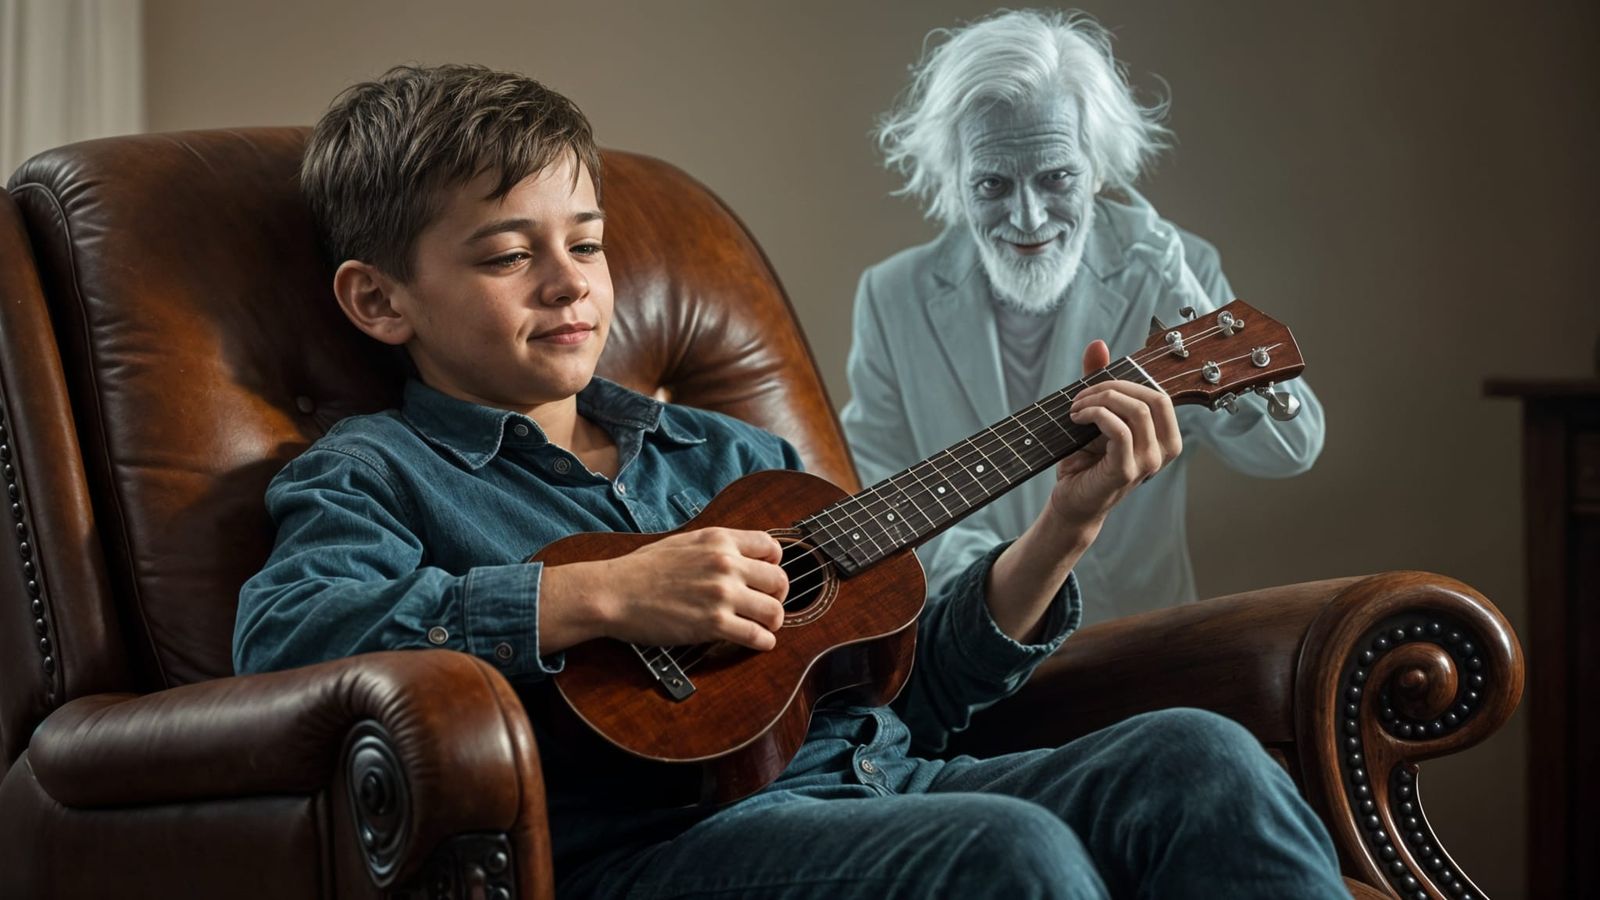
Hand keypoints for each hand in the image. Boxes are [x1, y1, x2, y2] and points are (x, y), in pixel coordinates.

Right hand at [584, 527, 788, 650]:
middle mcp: (726, 563)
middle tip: (767, 606)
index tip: (766, 578)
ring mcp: (721, 593)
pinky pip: (757, 635)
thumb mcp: (684, 541)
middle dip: (778, 596)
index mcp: (719, 539)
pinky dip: (764, 642)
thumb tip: (739, 555)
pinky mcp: (713, 623)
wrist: (615, 592)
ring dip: (774, 622)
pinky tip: (758, 643)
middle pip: (780, 580)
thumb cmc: (642, 569)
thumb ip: (715, 547)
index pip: (771, 546)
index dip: (775, 564)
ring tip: (764, 627)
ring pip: (775, 610)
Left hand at [1047, 340, 1181, 533]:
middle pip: (1153, 398)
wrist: (1072, 500)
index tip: (1092, 388)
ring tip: (1076, 409)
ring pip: (1137, 412)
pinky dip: (1097, 415)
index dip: (1126, 382)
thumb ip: (1100, 382)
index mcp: (1165, 436)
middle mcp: (1165, 451)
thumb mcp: (1096, 416)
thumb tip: (1098, 344)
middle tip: (1082, 396)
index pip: (1159, 395)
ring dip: (1100, 401)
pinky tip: (1078, 418)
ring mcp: (1149, 463)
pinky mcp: (1127, 472)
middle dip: (1114, 387)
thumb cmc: (1086, 460)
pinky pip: (1120, 431)